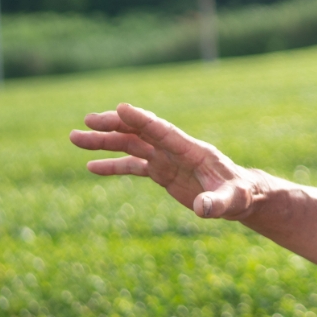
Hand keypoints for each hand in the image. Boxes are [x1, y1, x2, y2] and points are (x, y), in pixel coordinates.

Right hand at [69, 103, 265, 219]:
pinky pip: (133, 166)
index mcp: (192, 150)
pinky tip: (91, 166)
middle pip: (140, 133)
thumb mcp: (232, 201)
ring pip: (131, 145)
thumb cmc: (240, 195)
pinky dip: (113, 165)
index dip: (142, 120)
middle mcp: (175, 150)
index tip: (121, 108)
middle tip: (87, 121)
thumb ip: (217, 203)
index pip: (162, 131)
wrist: (241, 196)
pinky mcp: (162, 172)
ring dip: (104, 141)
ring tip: (75, 138)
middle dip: (114, 126)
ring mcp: (166, 159)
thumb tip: (203, 209)